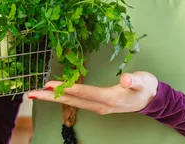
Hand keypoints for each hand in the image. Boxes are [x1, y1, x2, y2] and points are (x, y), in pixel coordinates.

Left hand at [27, 71, 157, 114]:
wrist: (152, 99)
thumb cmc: (147, 87)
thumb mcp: (144, 81)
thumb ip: (135, 80)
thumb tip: (126, 79)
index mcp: (109, 98)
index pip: (84, 93)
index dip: (67, 88)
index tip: (50, 84)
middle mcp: (100, 105)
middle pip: (72, 101)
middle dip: (51, 97)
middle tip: (32, 93)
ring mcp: (98, 106)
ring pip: (71, 102)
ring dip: (52, 98)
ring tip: (35, 94)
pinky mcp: (97, 104)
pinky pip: (76, 101)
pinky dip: (61, 97)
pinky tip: (52, 93)